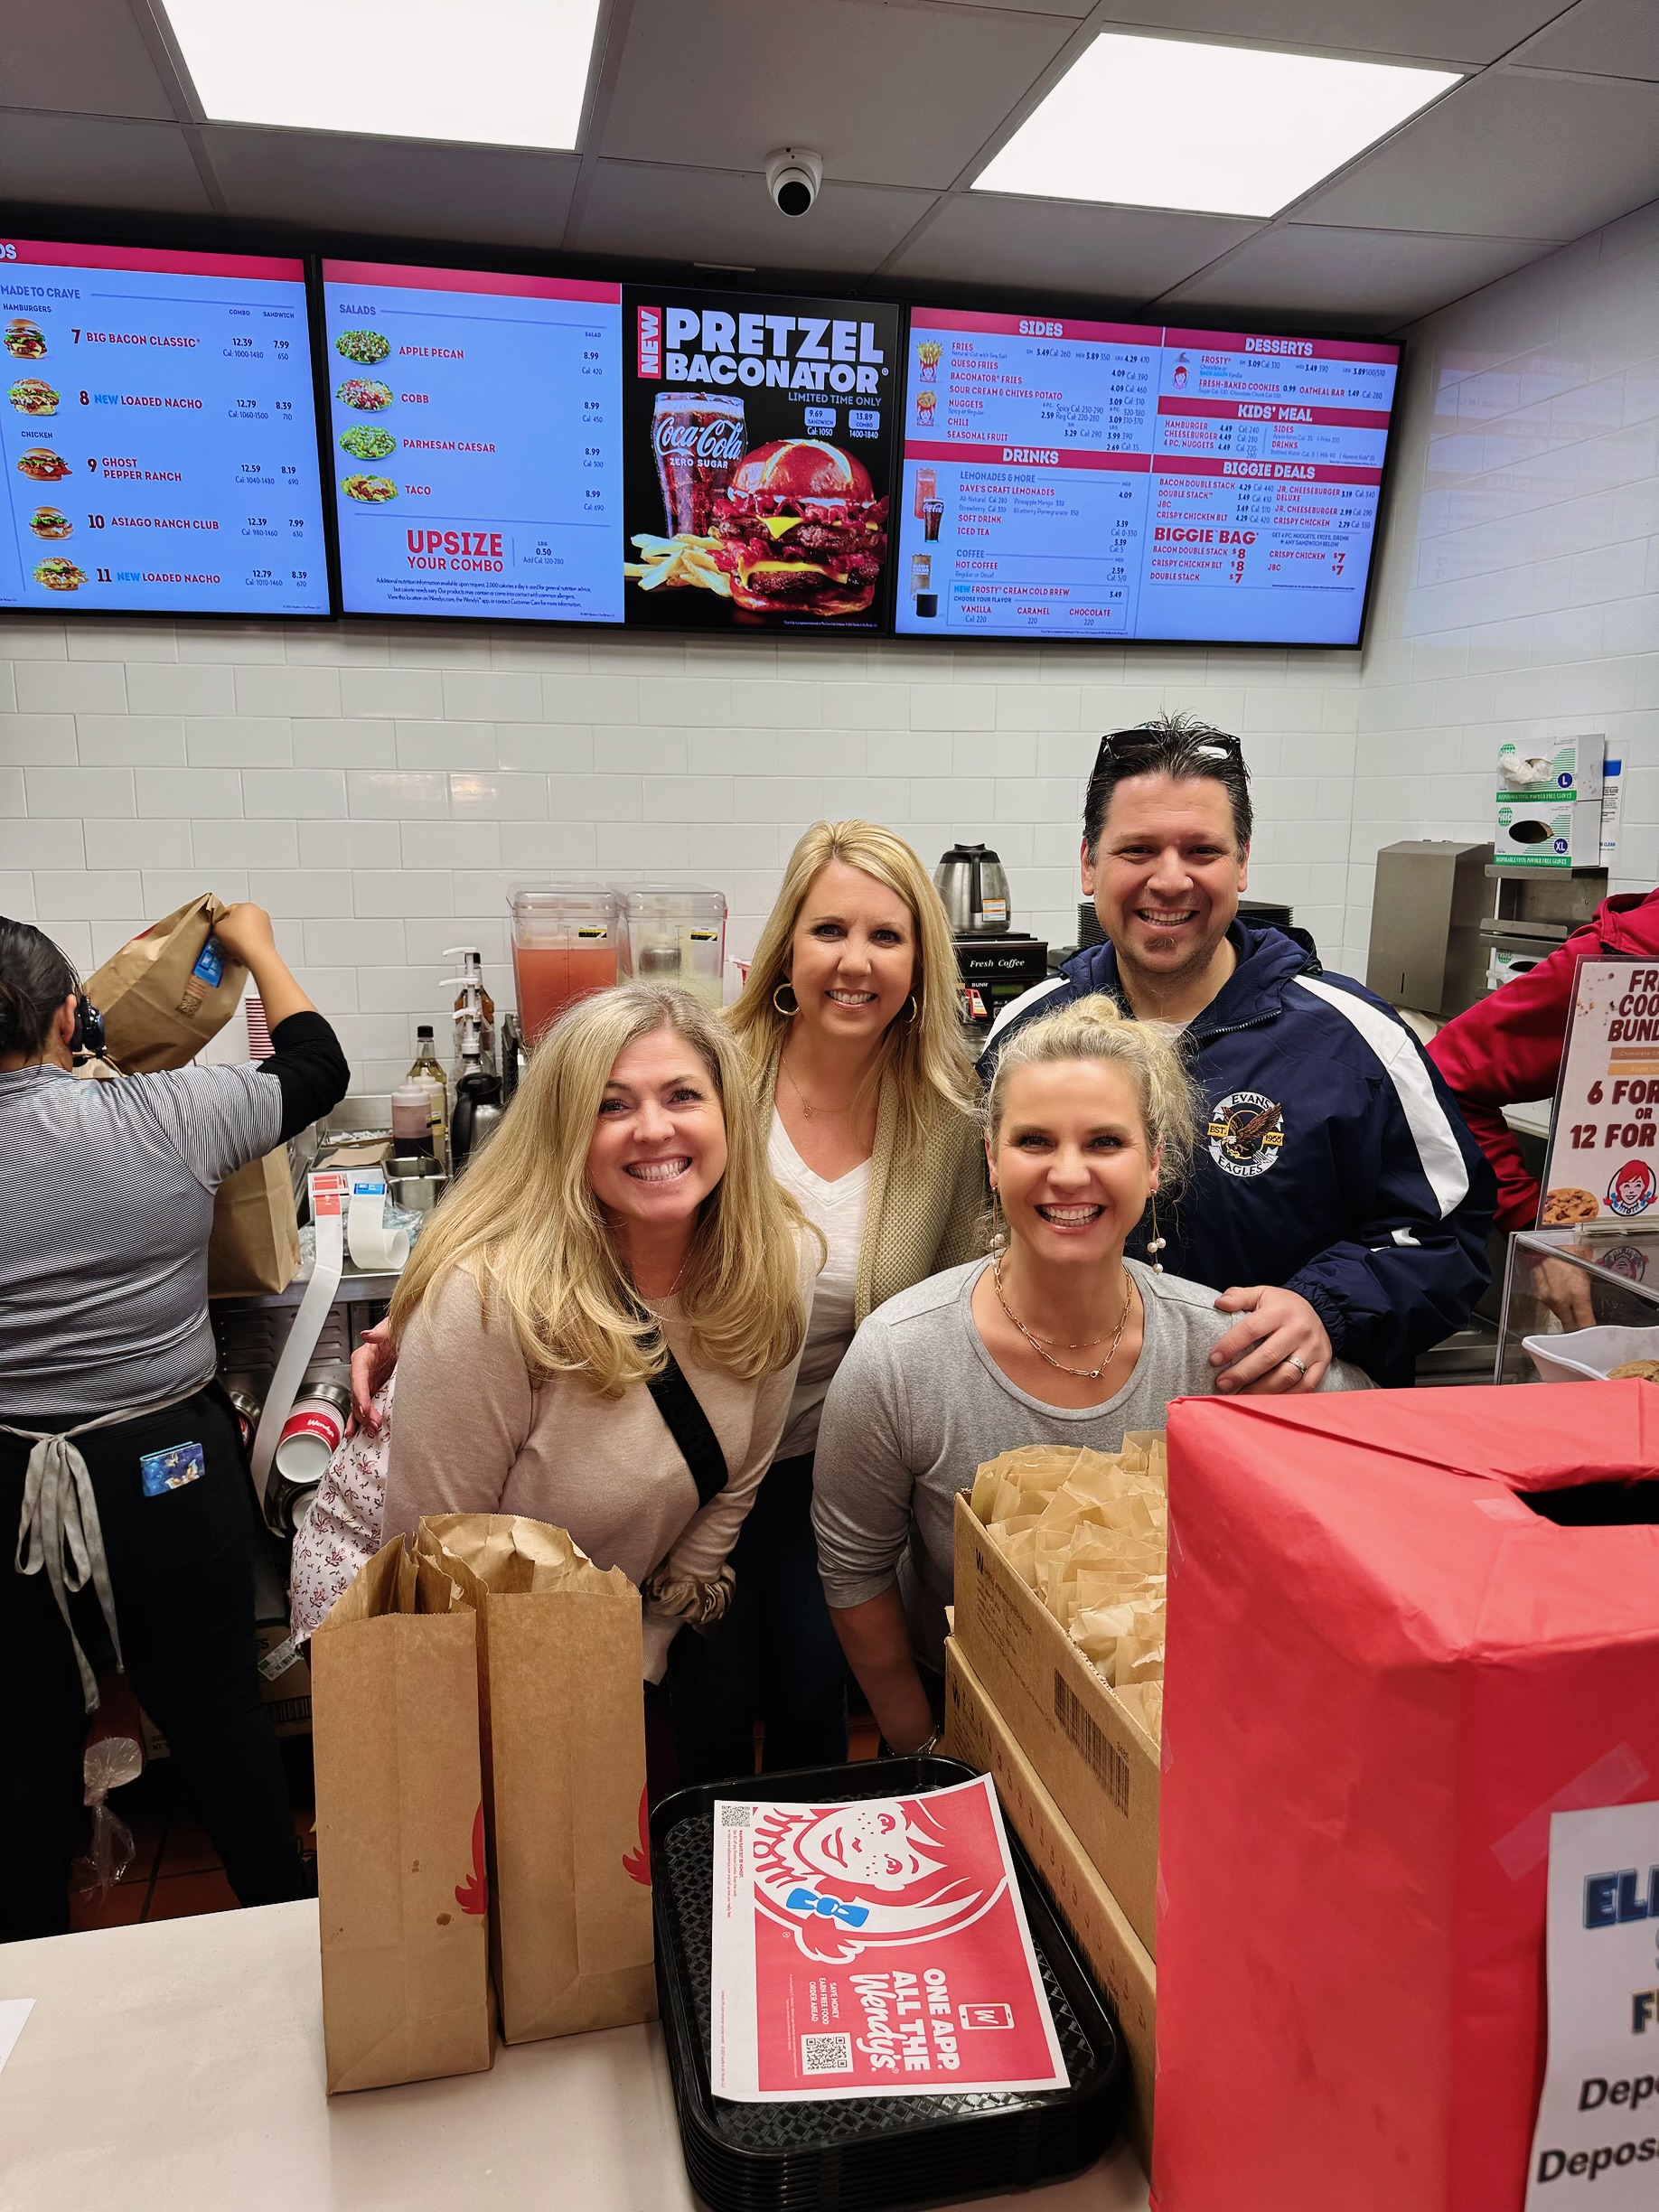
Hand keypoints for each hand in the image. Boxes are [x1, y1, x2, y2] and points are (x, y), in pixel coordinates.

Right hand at [209, 903, 276, 968]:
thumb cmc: (239, 939)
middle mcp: (259, 912)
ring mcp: (266, 923)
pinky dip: (250, 941)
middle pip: (239, 919)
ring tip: (235, 946)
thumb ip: (216, 923)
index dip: (221, 920)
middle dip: (232, 928)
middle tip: (226, 939)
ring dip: (241, 936)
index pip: (228, 910)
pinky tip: (244, 949)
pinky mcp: (270, 935)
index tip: (219, 930)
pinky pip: (255, 937)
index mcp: (246, 906)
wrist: (258, 955)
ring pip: (248, 928)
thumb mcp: (218, 928)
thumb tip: (220, 926)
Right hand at [348, 1318, 396, 1433]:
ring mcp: (367, 1383)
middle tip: (375, 1423)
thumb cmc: (397, 1331)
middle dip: (363, 1412)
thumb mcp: (391, 1328)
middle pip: (358, 1395)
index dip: (360, 1395)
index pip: (357, 1379)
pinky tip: (354, 1432)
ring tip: (372, 1430)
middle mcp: (362, 1372)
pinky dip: (358, 1420)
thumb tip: (368, 1334)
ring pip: (359, 1404)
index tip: (364, 1408)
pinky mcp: (374, 1389)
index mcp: (363, 1358)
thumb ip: (380, 1332)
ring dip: (363, 1419)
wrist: (404, 1337)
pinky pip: (364, 1406)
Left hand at [1210, 1285, 1331, 1393]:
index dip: (1231, 1345)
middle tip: (1222, 1383)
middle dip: (1242, 1373)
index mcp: (1281, 1311)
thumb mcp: (1261, 1293)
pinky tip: (1266, 1400)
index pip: (1252, 1329)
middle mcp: (1299, 1330)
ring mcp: (1313, 1349)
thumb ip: (1239, 1296)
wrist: (1321, 1309)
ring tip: (1240, 1396)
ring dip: (1261, 1390)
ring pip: (1287, 1376)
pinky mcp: (1322, 1364)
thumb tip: (1219, 1304)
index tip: (1214, 1359)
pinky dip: (1284, 1396)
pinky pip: (1305, 1386)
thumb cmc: (1282, 1305)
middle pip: (1268, 1357)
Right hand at [1527, 1252, 1596, 1332]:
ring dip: (1567, 1316)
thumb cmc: (1568, 1251)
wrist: (1543, 1244)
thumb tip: (1607, 1292)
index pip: (1584, 1322)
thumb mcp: (1588, 1266)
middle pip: (1571, 1324)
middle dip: (1578, 1328)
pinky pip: (1551, 1306)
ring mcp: (1547, 1298)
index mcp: (1577, 1294)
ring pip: (1560, 1315)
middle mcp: (1560, 1299)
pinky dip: (1557, 1306)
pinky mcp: (1538, 1295)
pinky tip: (1562, 1301)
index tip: (1595, 1336)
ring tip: (1575, 1314)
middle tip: (1585, 1330)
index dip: (1590, 1331)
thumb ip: (1593, 1283)